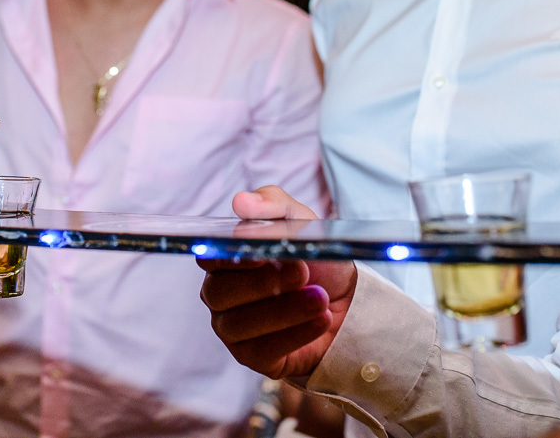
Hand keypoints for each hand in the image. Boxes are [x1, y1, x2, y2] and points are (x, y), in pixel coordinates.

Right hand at [198, 186, 356, 379]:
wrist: (349, 303)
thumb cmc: (317, 261)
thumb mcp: (303, 223)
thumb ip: (273, 205)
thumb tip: (241, 201)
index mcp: (225, 259)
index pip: (209, 258)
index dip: (228, 257)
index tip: (261, 252)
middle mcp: (220, 294)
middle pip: (219, 293)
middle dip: (262, 283)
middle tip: (301, 271)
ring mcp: (232, 329)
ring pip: (238, 324)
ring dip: (283, 310)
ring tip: (320, 299)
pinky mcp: (253, 357)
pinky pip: (262, 351)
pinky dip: (296, 333)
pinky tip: (321, 319)